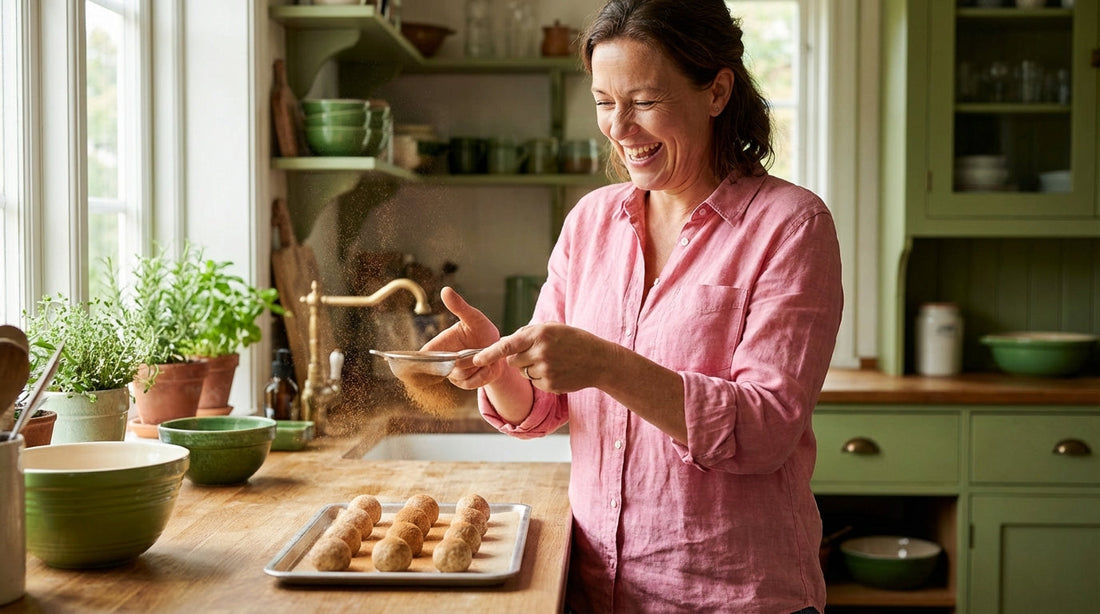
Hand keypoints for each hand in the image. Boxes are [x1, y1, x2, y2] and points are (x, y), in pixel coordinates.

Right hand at [421, 287, 505, 388]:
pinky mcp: (466, 383)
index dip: (419, 363)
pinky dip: (483, 374)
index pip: (424, 356)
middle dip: (464, 361)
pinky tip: (489, 365)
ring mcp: (455, 374)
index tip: (420, 365)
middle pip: (446, 369)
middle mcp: (445, 361)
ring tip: (485, 355)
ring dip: (476, 366)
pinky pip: (472, 383)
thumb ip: (459, 307)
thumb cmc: (482, 330)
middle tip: (477, 351)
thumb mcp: (474, 317)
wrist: (500, 348)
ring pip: (461, 376)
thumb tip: (445, 290)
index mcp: (440, 345)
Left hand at [474, 322, 609, 393]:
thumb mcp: (552, 328)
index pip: (507, 346)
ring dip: (530, 368)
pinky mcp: (550, 385)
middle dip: (518, 358)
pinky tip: (557, 371)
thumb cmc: (574, 340)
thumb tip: (504, 343)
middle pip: (512, 361)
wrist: (598, 360)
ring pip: (523, 373)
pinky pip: (535, 383)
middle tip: (537, 353)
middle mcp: (540, 352)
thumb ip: (528, 334)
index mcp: (539, 334)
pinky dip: (542, 378)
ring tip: (552, 361)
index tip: (475, 360)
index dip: (489, 354)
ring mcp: (546, 370)